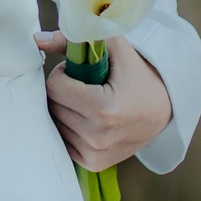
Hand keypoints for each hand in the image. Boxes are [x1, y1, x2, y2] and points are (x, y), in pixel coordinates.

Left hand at [37, 33, 171, 171]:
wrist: (164, 110)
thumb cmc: (138, 75)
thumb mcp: (115, 48)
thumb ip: (76, 37)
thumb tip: (37, 40)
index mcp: (104, 109)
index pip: (55, 87)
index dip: (63, 73)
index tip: (80, 71)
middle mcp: (98, 136)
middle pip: (53, 105)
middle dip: (63, 90)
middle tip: (85, 85)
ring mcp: (95, 153)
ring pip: (55, 123)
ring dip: (65, 108)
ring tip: (88, 101)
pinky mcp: (93, 163)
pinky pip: (62, 139)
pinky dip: (69, 126)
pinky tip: (87, 118)